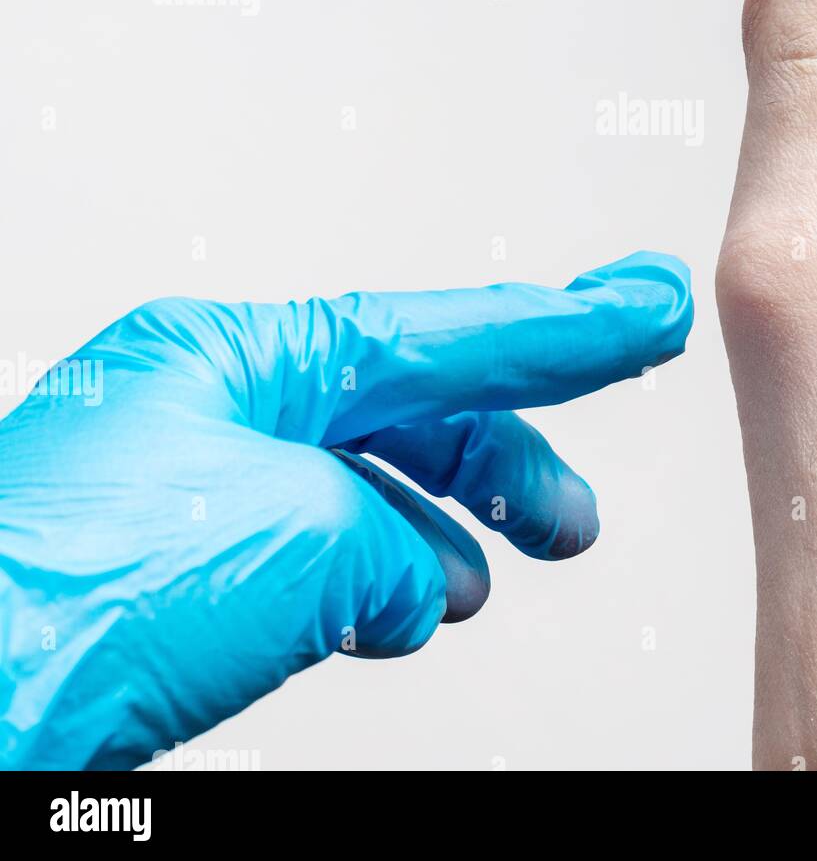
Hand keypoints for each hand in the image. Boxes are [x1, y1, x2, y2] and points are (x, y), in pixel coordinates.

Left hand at [0, 252, 691, 768]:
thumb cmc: (71, 607)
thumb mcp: (298, 540)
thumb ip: (389, 536)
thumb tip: (420, 577)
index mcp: (231, 358)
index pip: (434, 334)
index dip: (558, 327)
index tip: (644, 305)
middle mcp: (207, 405)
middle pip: (404, 407)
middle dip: (507, 453)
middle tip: (579, 507)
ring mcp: (189, 485)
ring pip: (362, 484)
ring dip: (442, 529)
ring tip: (489, 573)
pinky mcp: (176, 567)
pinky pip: (313, 549)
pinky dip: (374, 580)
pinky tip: (402, 614)